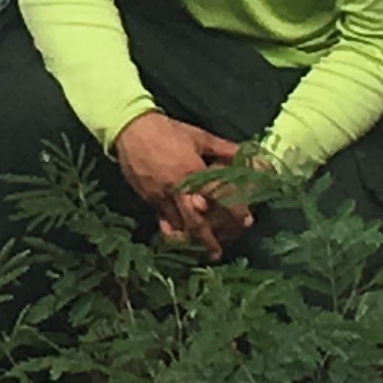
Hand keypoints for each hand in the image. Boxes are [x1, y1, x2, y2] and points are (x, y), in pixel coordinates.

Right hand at [113, 112, 248, 256]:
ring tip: (200, 247)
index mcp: (193, 172)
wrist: (132, 129)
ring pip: (178, 225)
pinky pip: (162, 219)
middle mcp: (178, 189)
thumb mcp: (200, 137)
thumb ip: (225, 149)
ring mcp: (161, 196)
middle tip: (218, 252)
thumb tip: (250, 155)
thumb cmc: (169, 131)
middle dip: (207, 240)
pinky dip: (172, 229)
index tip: (247, 221)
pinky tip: (179, 235)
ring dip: (190, 238)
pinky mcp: (148, 198)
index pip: (219, 197)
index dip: (235, 210)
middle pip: (195, 223)